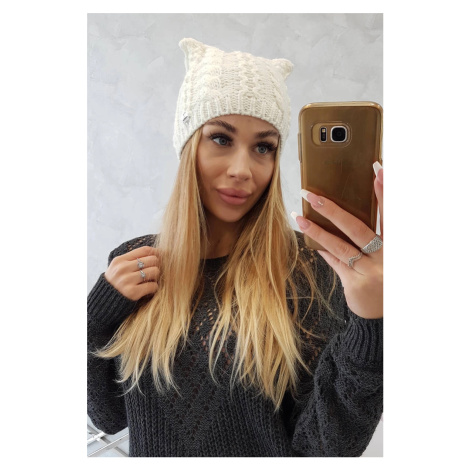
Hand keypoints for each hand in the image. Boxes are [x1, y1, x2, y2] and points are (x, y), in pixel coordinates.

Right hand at [105, 246, 160, 300]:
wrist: (104, 302)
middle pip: (152, 260)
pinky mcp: (132, 292)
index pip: (144, 250)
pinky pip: (153, 286)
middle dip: (156, 265)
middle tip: (154, 271)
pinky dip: (154, 287)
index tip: (159, 256)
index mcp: (120, 260)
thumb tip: (155, 253)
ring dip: (156, 276)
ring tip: (151, 280)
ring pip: (154, 271)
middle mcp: (123, 269)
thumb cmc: (115, 283)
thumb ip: (132, 260)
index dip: (155, 252)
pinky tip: (149, 289)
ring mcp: (127, 280)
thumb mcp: (118, 267)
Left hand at [292, 165, 382, 319]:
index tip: (378, 170)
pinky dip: (322, 248)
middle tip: (312, 195)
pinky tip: (308, 236)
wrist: (384, 313)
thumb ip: (373, 235)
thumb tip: (343, 212)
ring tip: (299, 217)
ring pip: (340, 246)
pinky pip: (335, 261)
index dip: (385, 192)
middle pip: (358, 228)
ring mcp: (370, 271)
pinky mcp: (355, 283)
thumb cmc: (383, 276)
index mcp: (396, 245)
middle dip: (333, 210)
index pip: (391, 214)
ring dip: (317, 231)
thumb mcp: (386, 254)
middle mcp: (386, 257)